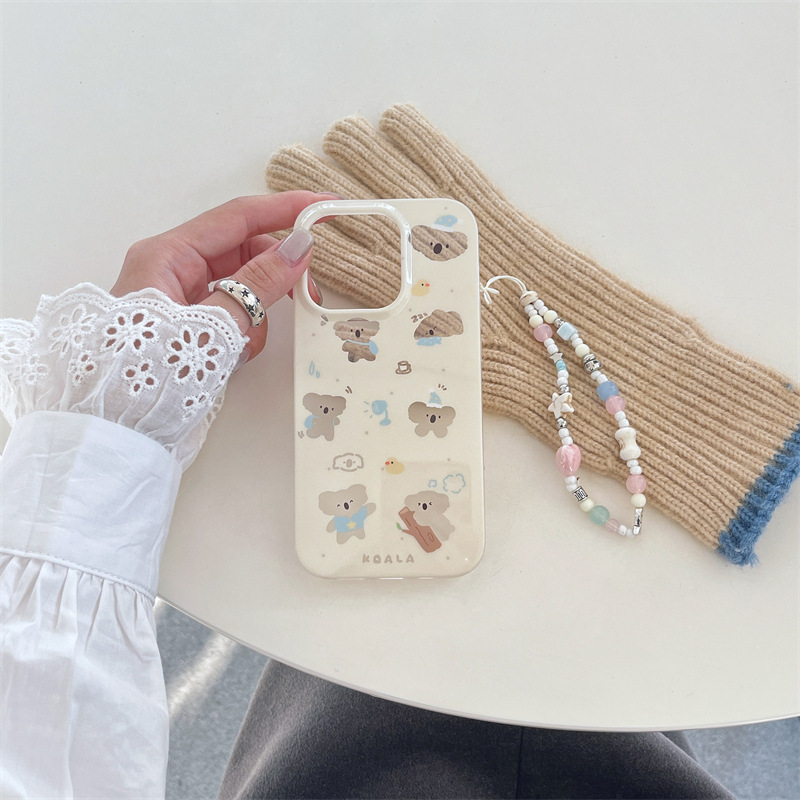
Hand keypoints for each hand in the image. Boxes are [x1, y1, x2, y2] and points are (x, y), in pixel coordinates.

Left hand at [111, 191, 333, 359]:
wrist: (119, 426)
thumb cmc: (151, 374)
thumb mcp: (213, 327)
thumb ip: (258, 284)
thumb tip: (298, 247)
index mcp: (168, 256)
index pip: (237, 217)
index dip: (284, 209)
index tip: (324, 207)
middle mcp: (174, 269)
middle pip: (243, 253)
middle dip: (276, 274)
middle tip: (310, 292)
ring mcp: (183, 298)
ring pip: (242, 288)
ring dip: (256, 315)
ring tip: (244, 345)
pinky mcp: (192, 324)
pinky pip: (232, 316)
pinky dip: (243, 334)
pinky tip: (231, 357)